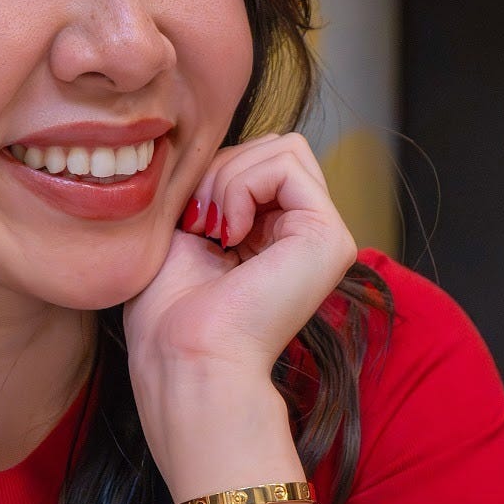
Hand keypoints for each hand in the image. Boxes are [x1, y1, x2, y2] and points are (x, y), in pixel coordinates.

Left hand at [123, 132, 357, 492]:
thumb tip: (218, 146)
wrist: (185, 356)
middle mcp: (305, 235)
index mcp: (274, 236)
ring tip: (212, 230)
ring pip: (284, 147)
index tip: (187, 224)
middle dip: (222, 169)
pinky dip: (242, 185)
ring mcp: (324, 236)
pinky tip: (228, 233)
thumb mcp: (184, 231)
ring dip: (229, 177)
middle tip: (198, 223)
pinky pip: (288, 162)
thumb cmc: (171, 314)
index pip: (255, 160)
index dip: (212, 174)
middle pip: (273, 147)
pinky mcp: (331, 237)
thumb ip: (213, 185)